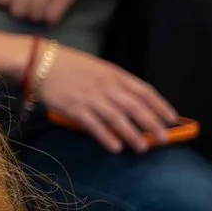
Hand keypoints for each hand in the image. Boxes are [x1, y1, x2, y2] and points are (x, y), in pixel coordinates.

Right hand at [37, 47, 180, 153]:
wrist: (39, 62)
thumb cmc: (69, 65)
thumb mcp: (97, 68)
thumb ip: (114, 82)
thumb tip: (131, 100)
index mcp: (114, 74)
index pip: (144, 92)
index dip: (160, 106)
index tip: (172, 119)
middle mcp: (106, 86)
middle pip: (136, 107)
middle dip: (152, 124)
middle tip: (164, 139)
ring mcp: (90, 98)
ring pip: (118, 118)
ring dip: (132, 134)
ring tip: (143, 148)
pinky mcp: (74, 108)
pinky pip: (94, 125)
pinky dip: (106, 137)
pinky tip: (116, 147)